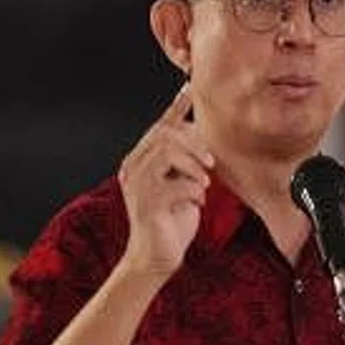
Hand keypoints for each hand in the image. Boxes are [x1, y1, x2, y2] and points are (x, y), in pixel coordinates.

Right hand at [118, 84, 214, 279]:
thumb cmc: (173, 220)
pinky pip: (176, 183)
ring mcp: (136, 184)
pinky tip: (197, 201)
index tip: (190, 87)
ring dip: (194, 165)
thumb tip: (204, 139)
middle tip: (211, 164)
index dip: (176, 107)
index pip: (159, 126)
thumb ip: (187, 163)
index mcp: (141, 160)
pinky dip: (194, 190)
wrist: (158, 257)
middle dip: (194, 144)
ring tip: (205, 183)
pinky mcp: (146, 203)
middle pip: (165, 134)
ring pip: (167, 152)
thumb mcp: (184, 185)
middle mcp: (133, 167)